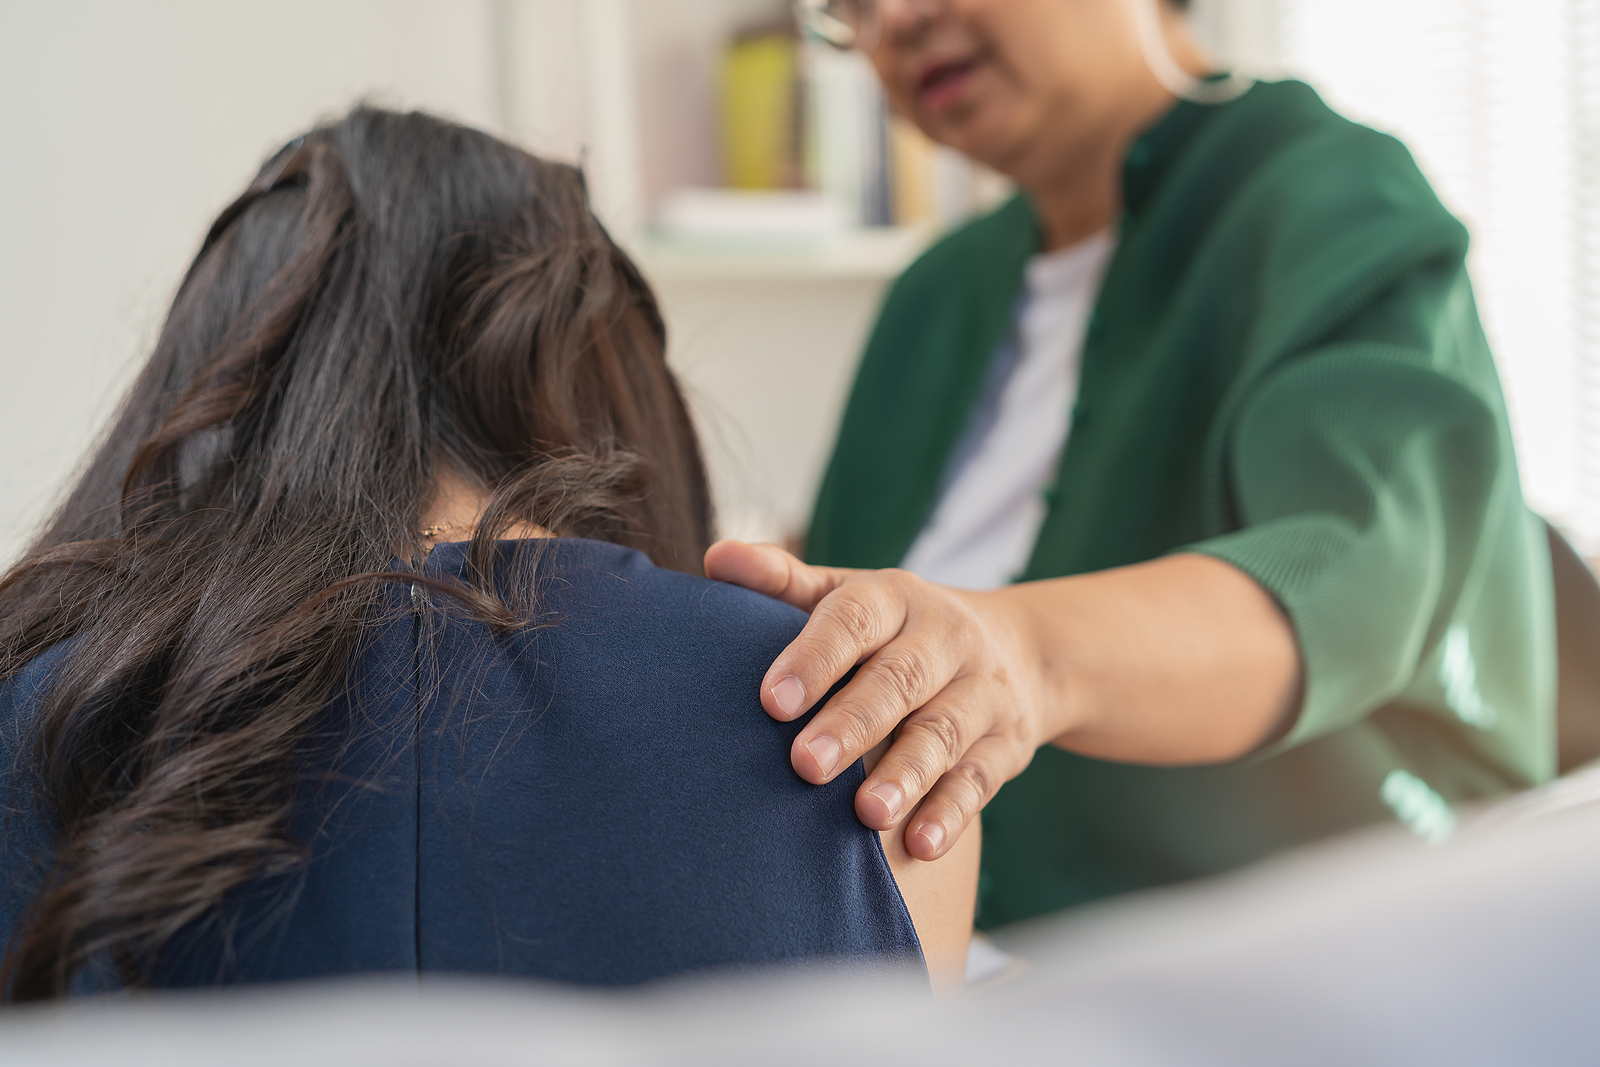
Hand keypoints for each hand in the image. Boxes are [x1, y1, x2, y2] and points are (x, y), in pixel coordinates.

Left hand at [704, 540, 1054, 860]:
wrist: (1023, 650)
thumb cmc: (900, 629)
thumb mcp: (851, 595)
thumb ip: (784, 582)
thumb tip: (717, 557)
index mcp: (896, 599)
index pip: (855, 619)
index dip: (814, 658)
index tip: (772, 701)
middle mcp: (945, 639)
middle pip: (900, 680)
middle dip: (853, 724)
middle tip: (805, 765)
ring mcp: (982, 692)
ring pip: (943, 732)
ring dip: (907, 775)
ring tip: (868, 814)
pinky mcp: (1006, 745)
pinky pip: (980, 780)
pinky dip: (951, 813)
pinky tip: (920, 845)